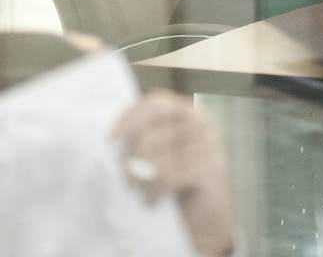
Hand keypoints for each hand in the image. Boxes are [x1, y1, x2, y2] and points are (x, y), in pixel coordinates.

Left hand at [112, 90, 235, 256]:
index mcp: (190, 112)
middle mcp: (202, 123)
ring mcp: (210, 145)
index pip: (155, 103)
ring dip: (140, 180)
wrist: (208, 220)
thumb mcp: (164, 156)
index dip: (128, 118)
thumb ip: (147, 139)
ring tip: (138, 192)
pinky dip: (154, 192)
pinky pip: (170, 177)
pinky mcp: (213, 170)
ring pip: (157, 157)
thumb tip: (110, 138)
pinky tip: (151, 201)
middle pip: (150, 134)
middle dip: (130, 159)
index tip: (109, 141)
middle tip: (126, 180)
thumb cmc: (179, 186)